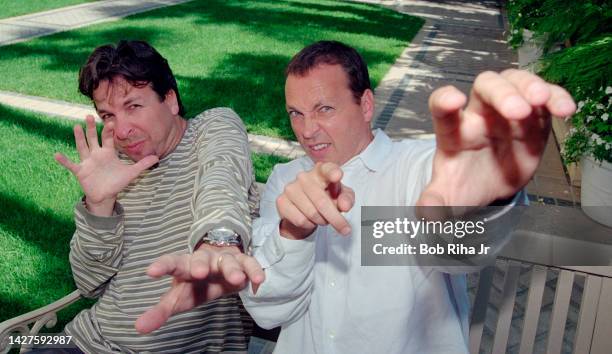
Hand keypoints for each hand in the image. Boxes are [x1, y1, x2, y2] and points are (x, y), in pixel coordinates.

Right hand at [55, 115, 157, 215]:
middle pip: (93, 139)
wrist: (106, 195)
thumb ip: (142, 164)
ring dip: (79, 138)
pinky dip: (64, 160)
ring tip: (75, 127)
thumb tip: (157, 157)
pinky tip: (57, 154)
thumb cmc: (117, 182)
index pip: (108, 139)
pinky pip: (71, 165)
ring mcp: (87, 162)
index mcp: (108, 153)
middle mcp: (96, 154)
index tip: (111, 121)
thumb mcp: (131, 173)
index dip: (109, 130)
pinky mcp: (80, 171)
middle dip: (91, 128)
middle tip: (88, 116)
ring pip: (82, 147)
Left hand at [135, 244, 263, 333]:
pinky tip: (258, 281)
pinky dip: (254, 270)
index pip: (171, 263)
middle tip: (200, 272)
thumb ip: (160, 311)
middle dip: (200, 264)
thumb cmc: (196, 284)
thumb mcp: (179, 298)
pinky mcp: (243, 262)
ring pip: (228, 261)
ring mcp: (224, 259)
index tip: (151, 272)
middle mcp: (204, 259)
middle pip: (200, 258)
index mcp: (184, 266)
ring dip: (232, 269)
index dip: (162, 266)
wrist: (220, 265)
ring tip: (237, 279)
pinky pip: (250, 264)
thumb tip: (139, 327)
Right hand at [277, 162, 354, 238]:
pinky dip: (309, 225)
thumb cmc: (327, 197)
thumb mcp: (341, 197)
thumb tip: (345, 206)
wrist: (304, 208)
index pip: (327, 169)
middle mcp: (304, 176)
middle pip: (322, 202)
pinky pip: (300, 220)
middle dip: (336, 219)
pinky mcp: (281, 200)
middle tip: (345, 230)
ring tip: (322, 218)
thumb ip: (347, 199)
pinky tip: (309, 219)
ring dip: (322, 221)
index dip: (332, 172)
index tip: (337, 176)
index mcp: (321, 171)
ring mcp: (291, 188)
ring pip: (312, 213)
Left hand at [418, 69, 575, 206]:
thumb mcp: (449, 196)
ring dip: (529, 86)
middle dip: (501, 94)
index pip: (441, 107)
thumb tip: (426, 214)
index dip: (444, 99)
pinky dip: (556, 97)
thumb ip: (435, 202)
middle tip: (518, 111)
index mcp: (454, 132)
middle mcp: (479, 114)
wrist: (490, 185)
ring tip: (541, 101)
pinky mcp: (533, 116)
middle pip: (485, 86)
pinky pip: (544, 97)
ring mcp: (506, 111)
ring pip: (515, 82)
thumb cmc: (465, 182)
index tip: (452, 100)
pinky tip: (565, 109)